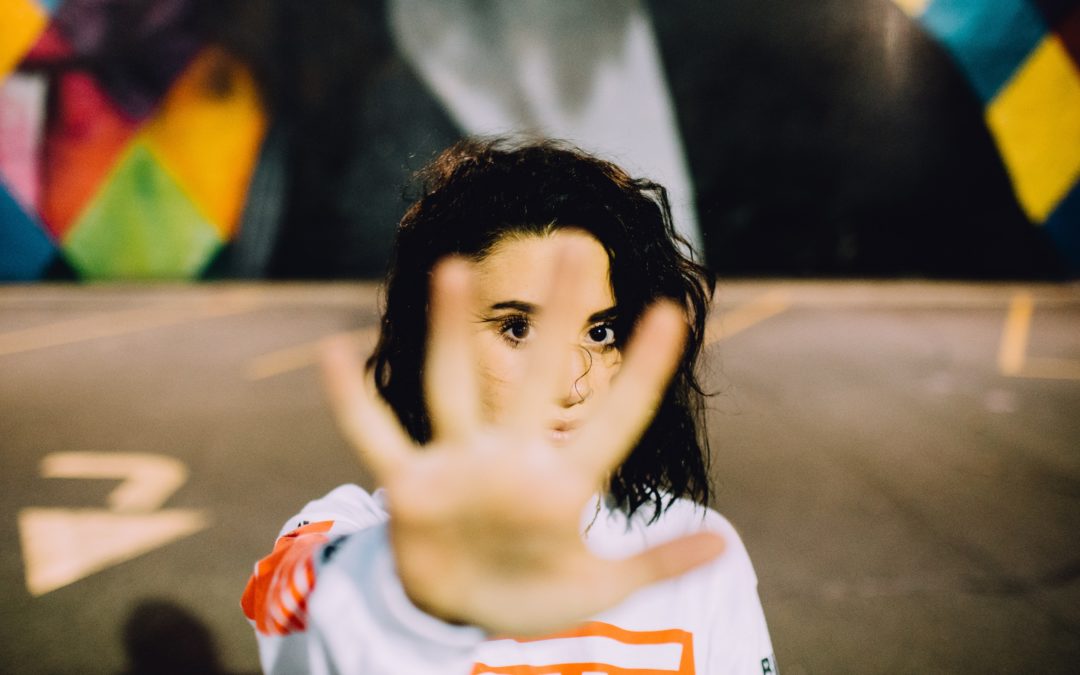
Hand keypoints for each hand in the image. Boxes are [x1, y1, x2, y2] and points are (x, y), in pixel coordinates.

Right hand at [319, 244, 723, 636]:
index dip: (643, 374)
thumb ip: (654, 564)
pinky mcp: (412, 488)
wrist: (461, 613)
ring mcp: (460, 467)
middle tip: (574, 248)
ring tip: (453, 270)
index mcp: (561, 483)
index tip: (672, 313)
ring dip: (449, 333)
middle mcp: (510, 459)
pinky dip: (352, 404)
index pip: (613, 421)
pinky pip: (376, 437)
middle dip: (555, 318)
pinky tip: (334, 354)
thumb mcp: (598, 587)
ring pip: (454, 388)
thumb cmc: (531, 595)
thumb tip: (726, 547)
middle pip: (536, 377)